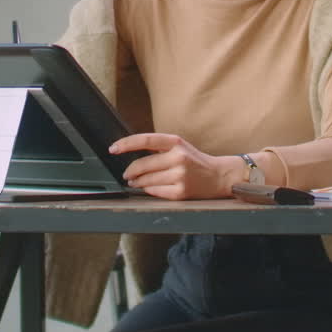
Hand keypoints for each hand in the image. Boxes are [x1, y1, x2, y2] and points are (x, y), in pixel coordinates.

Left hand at [110, 133, 242, 200]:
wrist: (218, 176)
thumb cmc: (195, 161)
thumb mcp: (179, 147)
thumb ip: (159, 148)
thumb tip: (130, 153)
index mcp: (176, 142)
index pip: (146, 140)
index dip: (126, 144)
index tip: (113, 148)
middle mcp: (178, 157)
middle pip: (142, 165)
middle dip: (130, 171)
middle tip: (126, 174)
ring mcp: (180, 176)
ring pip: (146, 180)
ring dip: (137, 182)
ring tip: (135, 181)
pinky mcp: (180, 192)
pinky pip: (155, 191)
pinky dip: (149, 190)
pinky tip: (150, 187)